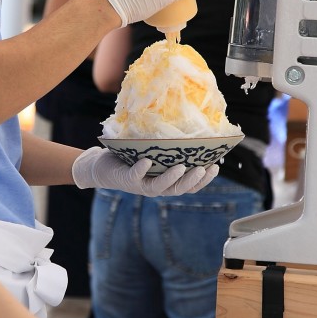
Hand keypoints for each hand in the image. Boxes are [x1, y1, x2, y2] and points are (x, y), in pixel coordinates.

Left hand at [72, 146, 218, 196]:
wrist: (101, 166)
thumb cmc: (131, 157)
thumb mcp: (153, 153)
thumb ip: (168, 148)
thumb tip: (189, 129)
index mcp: (165, 182)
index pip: (189, 186)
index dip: (203, 180)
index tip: (215, 167)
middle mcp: (155, 187)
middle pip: (178, 189)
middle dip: (193, 180)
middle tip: (205, 168)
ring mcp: (141, 185)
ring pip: (160, 187)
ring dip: (172, 178)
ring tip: (183, 167)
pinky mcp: (126, 179)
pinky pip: (135, 176)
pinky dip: (141, 170)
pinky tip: (148, 161)